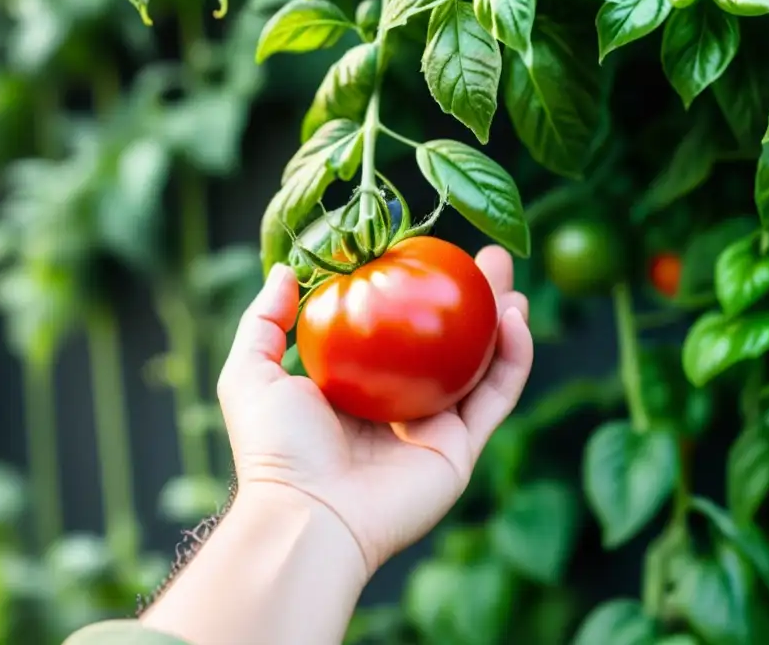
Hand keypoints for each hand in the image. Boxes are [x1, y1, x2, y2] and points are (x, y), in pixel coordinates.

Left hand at [215, 245, 532, 577]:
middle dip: (472, 301)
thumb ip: (264, 320)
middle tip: (487, 260)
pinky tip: (516, 318)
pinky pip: (496, 396)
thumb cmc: (276, 447)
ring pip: (480, 366)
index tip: (429, 255)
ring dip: (502, 322)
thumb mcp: (251, 372)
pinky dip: (514, 357)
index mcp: (359, 390)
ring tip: (509, 281)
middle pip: (448, 343)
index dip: (417, 293)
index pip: (398, 333)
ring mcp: (434, 429)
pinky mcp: (460, 449)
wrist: (308, 514)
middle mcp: (401, 407)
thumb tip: (286, 271)